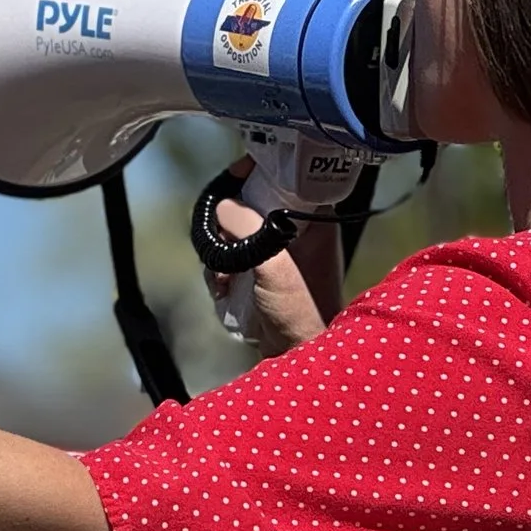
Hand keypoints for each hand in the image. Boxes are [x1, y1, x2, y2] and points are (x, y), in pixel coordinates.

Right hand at [207, 158, 339, 355]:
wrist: (295, 357)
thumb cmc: (299, 312)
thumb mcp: (275, 267)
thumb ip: (248, 231)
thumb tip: (222, 206)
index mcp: (311, 222)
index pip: (285, 179)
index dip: (258, 172)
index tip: (235, 173)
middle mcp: (293, 234)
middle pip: (250, 205)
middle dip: (228, 223)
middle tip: (222, 240)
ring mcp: (273, 257)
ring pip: (234, 234)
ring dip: (220, 253)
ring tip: (224, 277)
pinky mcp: (256, 277)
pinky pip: (228, 260)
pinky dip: (219, 272)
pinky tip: (222, 289)